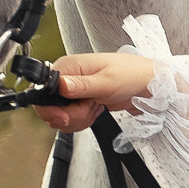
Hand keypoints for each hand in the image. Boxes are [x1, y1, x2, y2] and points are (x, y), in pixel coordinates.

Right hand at [32, 51, 158, 134]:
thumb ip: (81, 86)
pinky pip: (72, 119)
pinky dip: (83, 121)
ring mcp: (74, 92)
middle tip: (89, 109)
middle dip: (70, 116)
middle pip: (51, 108)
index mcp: (68, 67)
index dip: (50, 109)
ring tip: (96, 107)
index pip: (42, 92)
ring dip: (79, 119)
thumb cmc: (130, 74)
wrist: (146, 85)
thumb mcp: (106, 82)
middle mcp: (67, 78)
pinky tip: (96, 111)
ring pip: (61, 117)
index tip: (65, 116)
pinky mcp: (81, 102)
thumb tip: (60, 85)